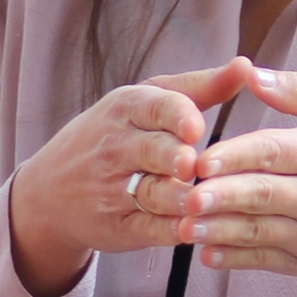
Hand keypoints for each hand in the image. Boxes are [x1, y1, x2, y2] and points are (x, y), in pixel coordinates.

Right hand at [9, 57, 254, 296]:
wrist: (50, 191)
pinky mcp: (118, 227)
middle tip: (189, 163)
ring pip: (151, 193)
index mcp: (126, 109)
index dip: (175, 115)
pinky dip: (172, 230)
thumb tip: (246, 65)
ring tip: (199, 199)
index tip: (195, 125)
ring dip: (177, 198)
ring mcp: (114, 190)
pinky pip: (149, 229)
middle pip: (150, 149)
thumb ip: (200, 87)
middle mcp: (117, 148)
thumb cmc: (115, 135)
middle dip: (171, 156)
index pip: (153, 106)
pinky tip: (194, 227)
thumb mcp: (146, 103)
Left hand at [177, 66, 296, 296]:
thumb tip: (251, 73)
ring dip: (219, 230)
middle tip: (185, 194)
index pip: (276, 152)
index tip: (202, 158)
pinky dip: (234, 259)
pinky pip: (265, 261)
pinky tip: (207, 252)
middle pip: (262, 194)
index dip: (237, 156)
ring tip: (184, 224)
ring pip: (259, 231)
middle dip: (222, 195)